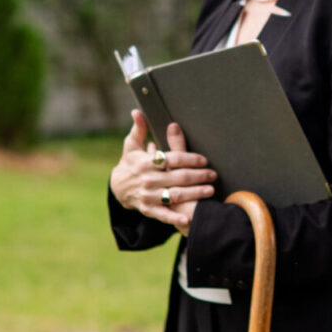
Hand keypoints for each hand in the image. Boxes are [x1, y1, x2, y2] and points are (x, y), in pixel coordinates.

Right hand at [109, 112, 214, 232]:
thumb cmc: (130, 163)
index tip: (204, 160)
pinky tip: (189, 220)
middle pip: (177, 177)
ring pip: (174, 195)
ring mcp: (147, 196)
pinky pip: (163, 215)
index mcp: (145, 163)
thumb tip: (137, 111)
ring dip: (194, 194)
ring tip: (210, 190)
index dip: (189, 159)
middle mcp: (147, 180)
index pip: (172, 159)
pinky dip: (175, 218)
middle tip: (213, 175)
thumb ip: (139, 129)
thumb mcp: (131, 145)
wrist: (118, 188)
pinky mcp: (148, 209)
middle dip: (198, 176)